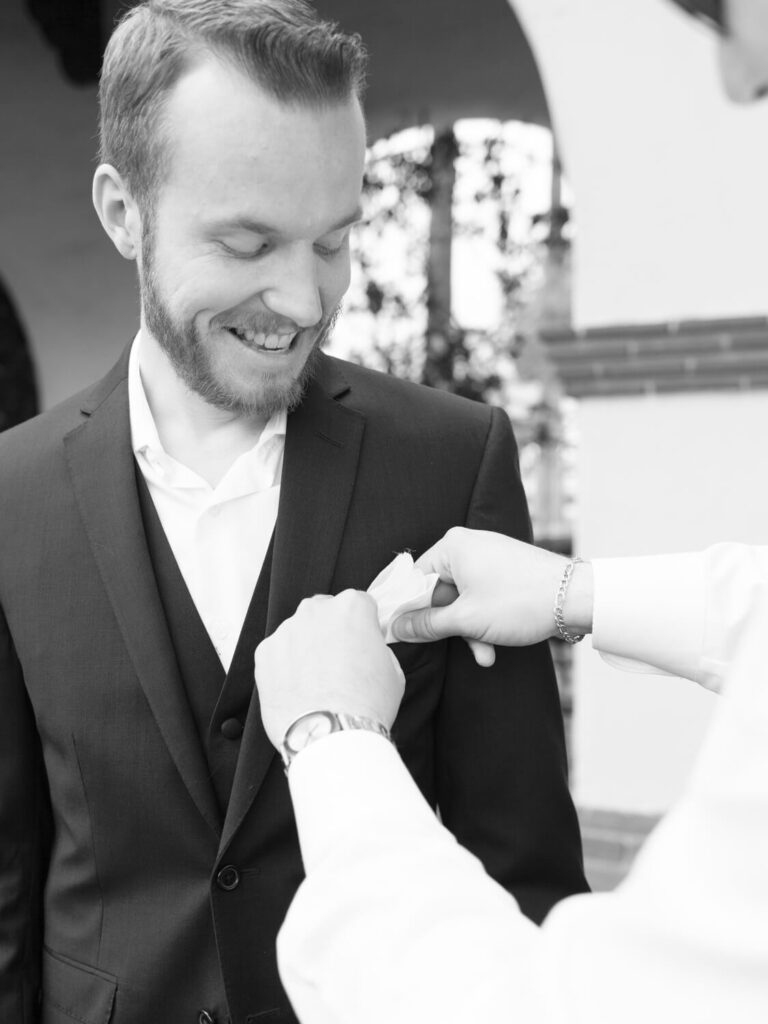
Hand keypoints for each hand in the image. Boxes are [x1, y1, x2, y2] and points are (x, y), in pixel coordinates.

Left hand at [255, 590, 404, 749]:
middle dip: (331, 633)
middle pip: (324, 613)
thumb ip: (376, 647)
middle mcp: (316, 610)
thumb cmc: (365, 705)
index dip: (362, 627)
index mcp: (352, 607)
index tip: (361, 644)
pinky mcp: (265, 652)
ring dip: (306, 649)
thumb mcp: (393, 670)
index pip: (359, 604)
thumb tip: (367, 648)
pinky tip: (299, 690)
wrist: (331, 736)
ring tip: (317, 683)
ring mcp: (287, 630)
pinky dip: (285, 667)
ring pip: (298, 633)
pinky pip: (278, 654)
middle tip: (339, 665)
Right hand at [392, 528, 593, 664]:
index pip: (414, 579)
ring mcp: (489, 558)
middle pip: (439, 592)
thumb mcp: (466, 620)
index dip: (408, 609)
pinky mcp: (506, 571)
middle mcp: (468, 546)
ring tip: (485, 654)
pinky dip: (484, 622)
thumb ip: (426, 625)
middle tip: (456, 648)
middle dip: (450, 627)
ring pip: (463, 600)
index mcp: (452, 546)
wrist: (577, 598)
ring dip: (470, 631)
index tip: (403, 634)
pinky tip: (493, 648)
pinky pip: (482, 597)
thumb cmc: (519, 602)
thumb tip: (396, 628)